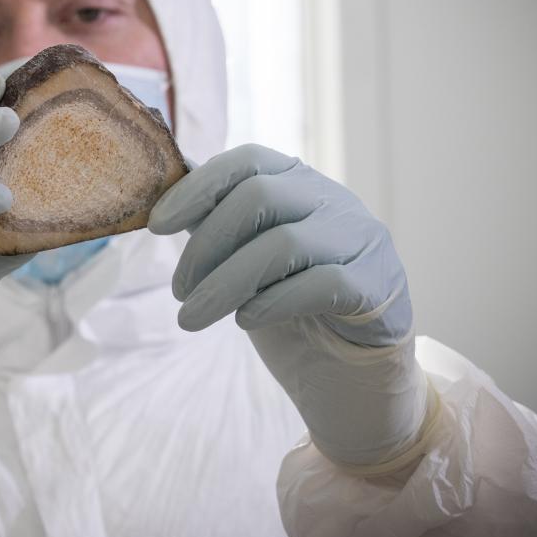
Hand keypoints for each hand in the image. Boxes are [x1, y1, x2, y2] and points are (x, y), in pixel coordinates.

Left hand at [148, 144, 431, 469]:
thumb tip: (162, 194)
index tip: (156, 227)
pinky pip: (322, 284)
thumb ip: (214, 225)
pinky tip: (246, 321)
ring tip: (192, 317)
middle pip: (261, 197)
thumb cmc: (291, 310)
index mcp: (301, 184)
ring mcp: (364, 241)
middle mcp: (336, 202)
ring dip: (225, 283)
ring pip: (285, 244)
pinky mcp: (380, 287)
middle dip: (206, 245)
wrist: (350, 375)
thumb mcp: (244, 260)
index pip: (248, 161)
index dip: (197, 188)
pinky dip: (272, 302)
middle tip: (178, 290)